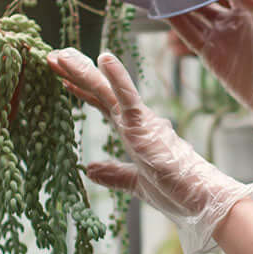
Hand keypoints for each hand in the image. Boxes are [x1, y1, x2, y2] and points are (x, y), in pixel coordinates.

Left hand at [47, 48, 252, 253]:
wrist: (199, 199)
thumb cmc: (176, 191)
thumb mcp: (135, 183)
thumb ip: (113, 173)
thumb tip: (89, 168)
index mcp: (134, 131)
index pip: (103, 105)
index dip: (82, 90)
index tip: (62, 77)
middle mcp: (136, 121)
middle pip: (100, 92)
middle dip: (75, 73)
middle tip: (53, 55)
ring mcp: (140, 121)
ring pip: (106, 90)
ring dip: (83, 71)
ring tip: (61, 54)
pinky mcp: (145, 126)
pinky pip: (128, 97)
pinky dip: (116, 78)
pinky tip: (104, 58)